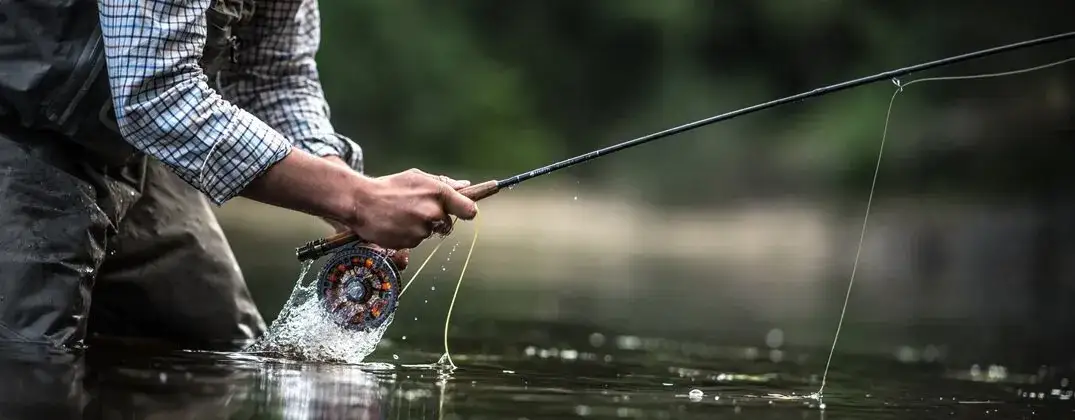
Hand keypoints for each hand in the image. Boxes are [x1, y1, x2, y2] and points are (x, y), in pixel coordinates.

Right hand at [343, 168, 476, 249]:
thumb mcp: (417, 177)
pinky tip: (396, 224)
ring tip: (401, 215)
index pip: (469, 209)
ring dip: (420, 227)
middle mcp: (433, 213)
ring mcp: (421, 230)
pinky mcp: (409, 243)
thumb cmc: (390, 187)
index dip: (467, 211)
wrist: (361, 202)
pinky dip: (408, 235)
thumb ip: (444, 183)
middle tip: (416, 209)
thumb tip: (465, 186)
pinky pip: (416, 241)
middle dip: (436, 219)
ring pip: (429, 232)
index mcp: (439, 193)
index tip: (464, 211)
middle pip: (447, 224)